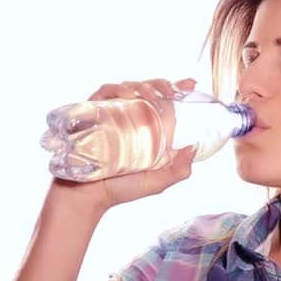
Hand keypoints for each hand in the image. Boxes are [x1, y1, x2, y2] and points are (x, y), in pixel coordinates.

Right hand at [49, 78, 197, 214]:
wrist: (86, 197)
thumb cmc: (120, 190)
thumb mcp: (156, 183)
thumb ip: (178, 171)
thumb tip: (194, 148)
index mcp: (147, 131)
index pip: (164, 104)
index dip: (177, 89)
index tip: (191, 83)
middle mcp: (130, 120)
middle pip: (146, 90)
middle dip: (160, 84)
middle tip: (170, 90)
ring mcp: (111, 115)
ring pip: (127, 87)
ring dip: (141, 85)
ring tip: (151, 96)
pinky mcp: (92, 113)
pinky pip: (104, 93)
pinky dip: (116, 89)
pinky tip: (127, 94)